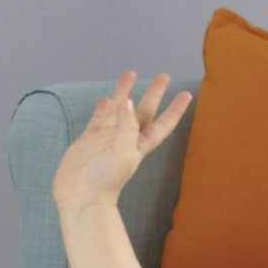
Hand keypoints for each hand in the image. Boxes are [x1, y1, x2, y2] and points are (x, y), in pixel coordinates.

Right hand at [52, 71, 192, 214]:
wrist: (80, 193)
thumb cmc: (106, 177)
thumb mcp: (123, 149)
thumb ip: (126, 124)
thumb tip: (126, 101)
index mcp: (140, 143)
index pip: (163, 124)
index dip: (175, 110)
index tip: (187, 94)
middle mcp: (126, 138)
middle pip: (144, 111)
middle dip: (154, 94)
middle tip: (163, 76)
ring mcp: (107, 137)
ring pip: (120, 109)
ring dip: (125, 92)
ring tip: (129, 74)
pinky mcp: (89, 139)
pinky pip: (100, 118)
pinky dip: (104, 107)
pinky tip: (105, 98)